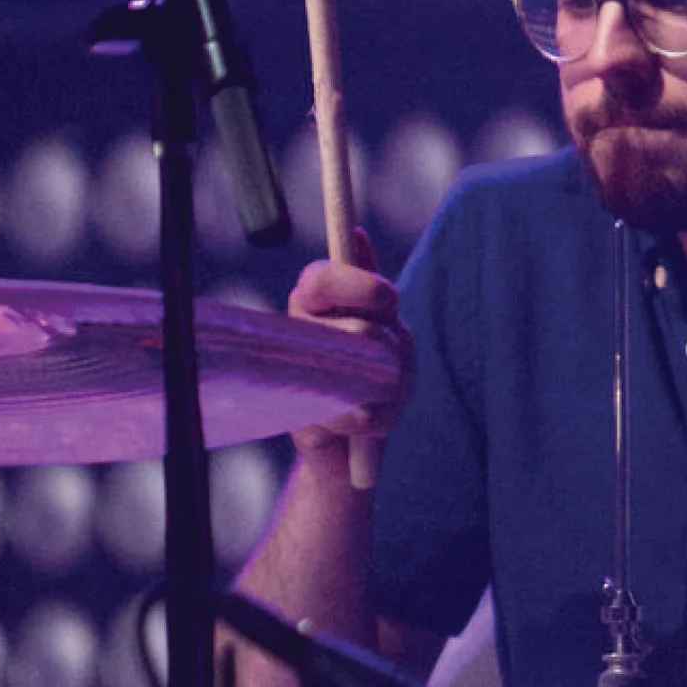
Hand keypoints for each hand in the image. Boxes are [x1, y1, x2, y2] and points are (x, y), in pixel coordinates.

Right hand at [286, 237, 411, 462]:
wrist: (351, 451)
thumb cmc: (370, 379)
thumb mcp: (382, 327)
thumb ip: (370, 287)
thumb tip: (357, 235)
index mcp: (310, 307)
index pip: (321, 279)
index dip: (359, 285)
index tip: (390, 300)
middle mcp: (295, 337)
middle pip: (356, 330)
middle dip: (388, 347)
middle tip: (390, 359)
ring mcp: (295, 382)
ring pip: (360, 372)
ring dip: (390, 384)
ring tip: (383, 393)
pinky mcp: (302, 425)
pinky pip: (355, 415)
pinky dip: (378, 419)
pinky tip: (372, 420)